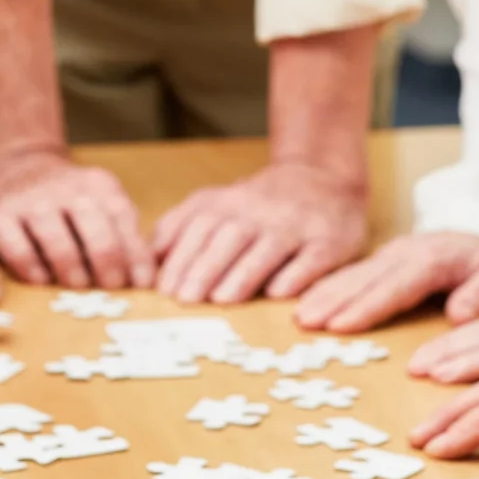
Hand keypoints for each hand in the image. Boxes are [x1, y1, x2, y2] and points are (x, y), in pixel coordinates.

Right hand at [0, 149, 153, 289]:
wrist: (14, 167)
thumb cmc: (66, 201)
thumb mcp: (99, 201)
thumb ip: (121, 232)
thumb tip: (146, 278)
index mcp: (96, 185)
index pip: (123, 219)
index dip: (136, 255)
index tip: (142, 285)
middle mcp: (64, 189)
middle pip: (96, 230)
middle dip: (108, 264)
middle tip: (111, 287)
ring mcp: (28, 202)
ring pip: (58, 242)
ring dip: (72, 270)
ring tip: (78, 285)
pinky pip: (19, 251)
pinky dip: (33, 270)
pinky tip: (42, 280)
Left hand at [153, 159, 366, 304]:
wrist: (322, 178)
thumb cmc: (259, 205)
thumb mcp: (217, 203)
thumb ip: (182, 225)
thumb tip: (149, 258)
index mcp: (229, 204)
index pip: (200, 228)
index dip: (182, 258)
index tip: (165, 290)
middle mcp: (261, 212)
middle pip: (230, 237)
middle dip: (206, 268)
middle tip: (186, 300)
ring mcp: (297, 225)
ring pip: (268, 247)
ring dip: (244, 273)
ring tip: (222, 300)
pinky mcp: (329, 242)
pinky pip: (312, 257)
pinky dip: (295, 274)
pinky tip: (278, 293)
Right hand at [294, 231, 478, 332]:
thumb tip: (458, 317)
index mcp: (429, 261)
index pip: (395, 287)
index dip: (367, 307)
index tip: (340, 325)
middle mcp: (403, 255)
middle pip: (364, 280)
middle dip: (333, 302)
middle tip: (305, 322)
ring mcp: (390, 255)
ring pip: (353, 275)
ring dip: (324, 294)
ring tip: (300, 315)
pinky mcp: (383, 259)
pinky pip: (352, 272)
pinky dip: (329, 286)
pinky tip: (309, 300)